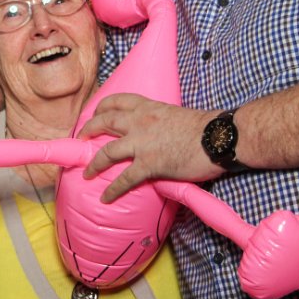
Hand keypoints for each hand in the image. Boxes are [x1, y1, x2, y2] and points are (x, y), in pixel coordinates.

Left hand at [79, 94, 220, 201]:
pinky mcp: (150, 164)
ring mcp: (142, 143)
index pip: (117, 100)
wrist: (217, 137)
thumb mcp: (174, 114)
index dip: (101, 107)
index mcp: (147, 106)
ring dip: (93, 164)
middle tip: (82, 139)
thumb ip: (158, 120)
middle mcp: (139, 121)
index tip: (95, 114)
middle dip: (88, 131)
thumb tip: (155, 132)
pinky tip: (105, 198)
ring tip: (86, 172)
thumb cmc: (203, 127)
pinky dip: (113, 189)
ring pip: (108, 152)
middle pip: (104, 122)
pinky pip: (125, 179)